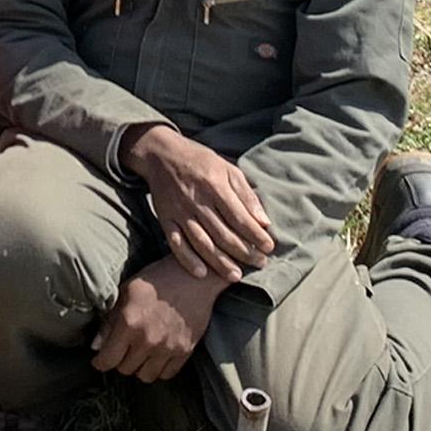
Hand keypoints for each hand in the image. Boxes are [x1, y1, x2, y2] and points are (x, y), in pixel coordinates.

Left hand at [92, 256, 220, 380]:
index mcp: (130, 323)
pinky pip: (167, 374)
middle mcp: (149, 340)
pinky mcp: (185, 351)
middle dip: (119, 361)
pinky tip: (155, 355)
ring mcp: (169, 348)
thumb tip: (96, 345)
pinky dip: (159, 369)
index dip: (100, 362)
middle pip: (125, 369)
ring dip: (139, 367)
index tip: (99, 360)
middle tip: (121, 350)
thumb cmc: (158, 279)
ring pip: (146, 376)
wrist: (195, 277)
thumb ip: (109, 320)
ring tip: (138, 354)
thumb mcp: (126, 291)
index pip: (108, 359)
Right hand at [124, 125, 275, 281]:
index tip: (269, 247)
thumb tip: (264, 222)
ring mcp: (179, 211)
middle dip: (244, 252)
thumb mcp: (228, 168)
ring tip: (235, 276)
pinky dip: (187, 259)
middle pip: (223, 234)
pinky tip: (201, 273)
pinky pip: (176, 242)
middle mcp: (196, 201)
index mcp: (214, 186)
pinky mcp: (165, 218)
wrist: (161, 154)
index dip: (256, 235)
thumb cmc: (200, 161)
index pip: (239, 217)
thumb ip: (246, 195)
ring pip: (202, 242)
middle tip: (259, 264)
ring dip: (220, 262)